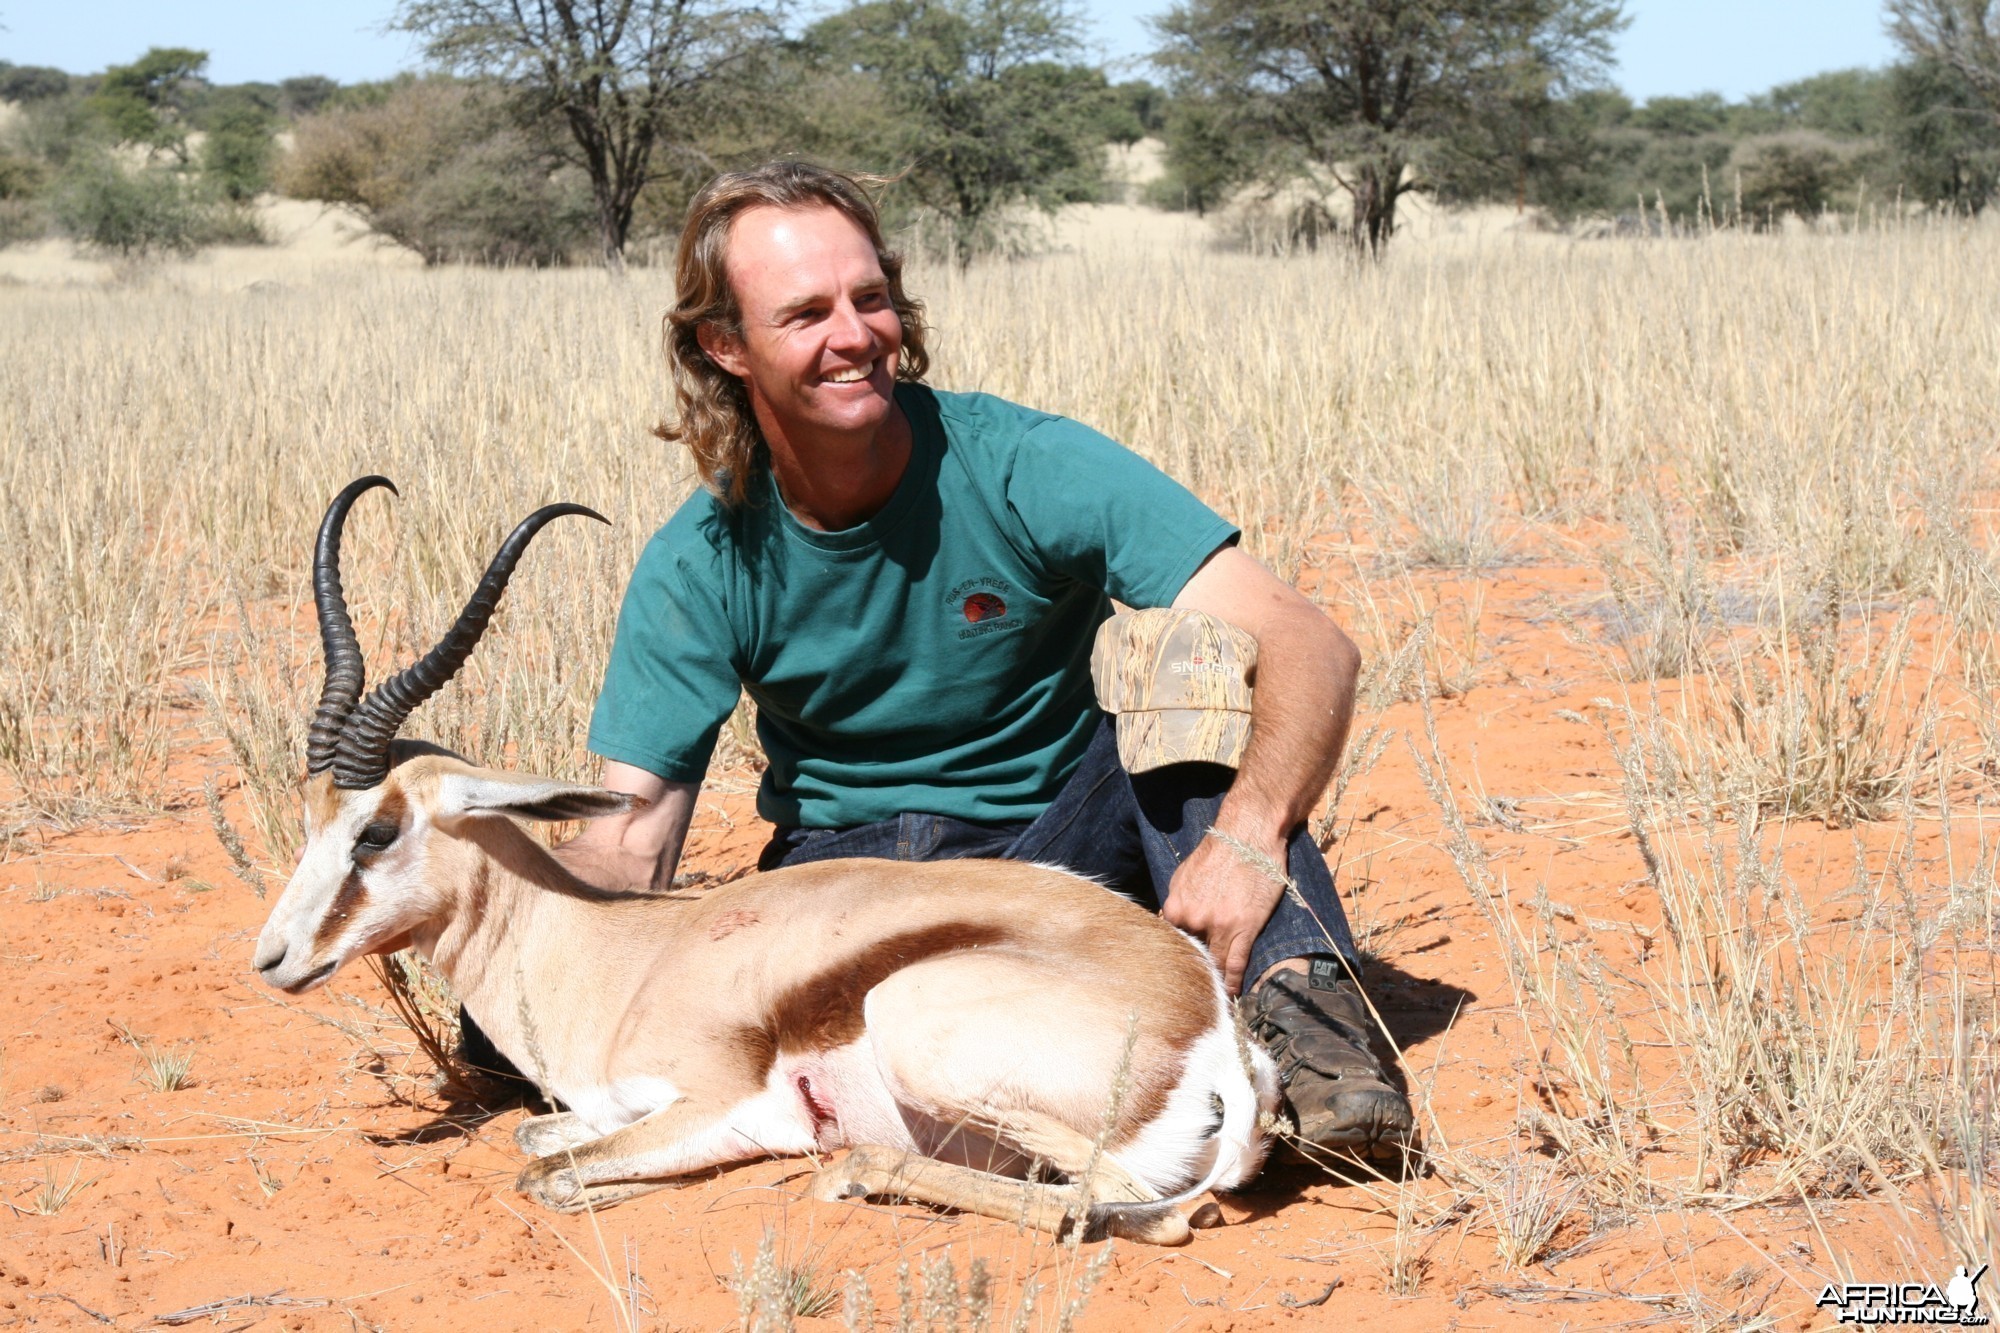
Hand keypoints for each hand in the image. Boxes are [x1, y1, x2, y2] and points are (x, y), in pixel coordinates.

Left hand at [1161, 827, 1289, 994]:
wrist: (1249, 833)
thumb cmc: (1217, 851)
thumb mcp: (1183, 876)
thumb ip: (1177, 904)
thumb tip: (1170, 923)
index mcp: (1175, 907)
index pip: (1168, 944)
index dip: (1172, 961)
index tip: (1172, 976)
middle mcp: (1193, 920)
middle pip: (1190, 957)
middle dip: (1191, 975)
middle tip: (1188, 996)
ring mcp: (1219, 927)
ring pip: (1213, 964)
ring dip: (1213, 982)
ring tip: (1211, 1000)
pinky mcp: (1245, 929)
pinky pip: (1236, 963)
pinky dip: (1233, 981)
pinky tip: (1231, 994)